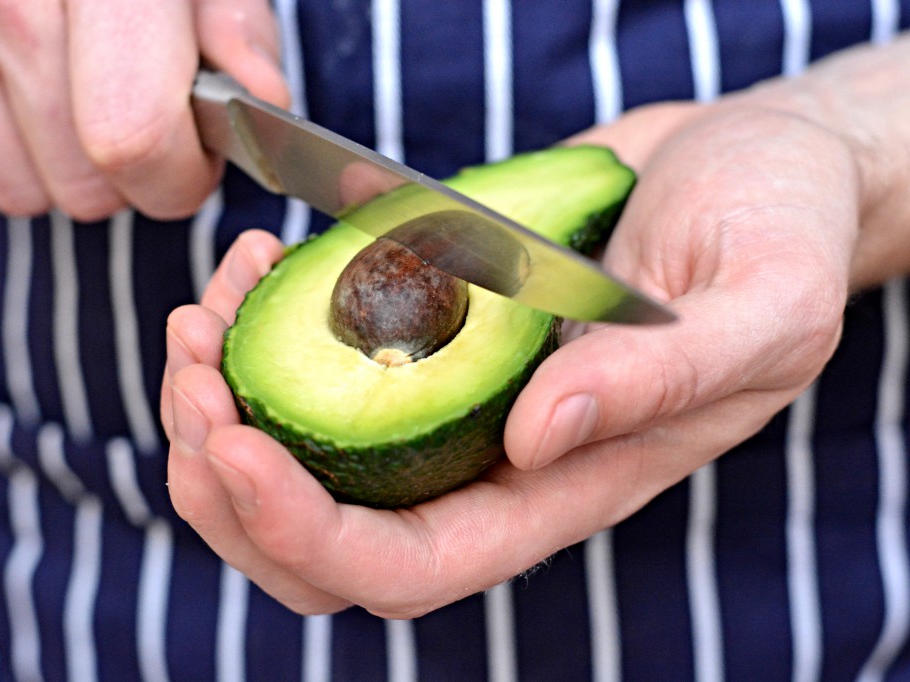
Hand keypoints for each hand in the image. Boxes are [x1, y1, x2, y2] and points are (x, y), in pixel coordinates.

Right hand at [0, 0, 286, 219]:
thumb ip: (234, 22)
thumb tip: (265, 103)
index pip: (132, 136)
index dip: (180, 176)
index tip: (197, 159)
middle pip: (82, 183)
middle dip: (131, 178)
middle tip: (139, 117)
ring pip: (20, 191)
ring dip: (63, 168)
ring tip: (74, 95)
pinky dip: (1, 144)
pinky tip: (16, 82)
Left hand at [161, 96, 867, 617]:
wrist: (754, 168)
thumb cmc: (777, 233)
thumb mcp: (759, 305)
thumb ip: (662, 379)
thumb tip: (540, 436)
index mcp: (568, 483)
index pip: (410, 566)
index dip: (306, 533)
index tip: (234, 445)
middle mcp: (495, 459)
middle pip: (322, 541)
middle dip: (228, 478)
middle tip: (192, 371)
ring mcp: (455, 396)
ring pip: (303, 458)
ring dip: (220, 402)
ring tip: (198, 316)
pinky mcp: (431, 330)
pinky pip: (320, 364)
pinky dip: (260, 331)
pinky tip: (253, 268)